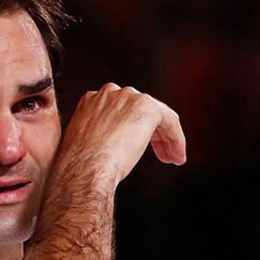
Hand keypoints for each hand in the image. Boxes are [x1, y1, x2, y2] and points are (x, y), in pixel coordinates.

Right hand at [61, 83, 186, 186]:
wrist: (86, 166)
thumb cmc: (82, 164)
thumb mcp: (85, 145)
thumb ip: (97, 137)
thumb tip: (108, 147)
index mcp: (91, 100)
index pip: (120, 110)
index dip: (132, 130)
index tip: (136, 146)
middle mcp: (110, 93)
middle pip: (139, 110)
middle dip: (151, 133)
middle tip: (161, 154)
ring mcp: (129, 97)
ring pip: (155, 116)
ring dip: (165, 138)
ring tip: (172, 157)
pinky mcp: (147, 107)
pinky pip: (169, 120)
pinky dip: (176, 138)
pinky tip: (177, 155)